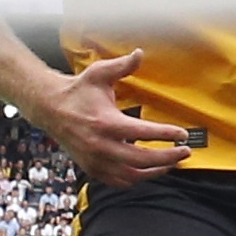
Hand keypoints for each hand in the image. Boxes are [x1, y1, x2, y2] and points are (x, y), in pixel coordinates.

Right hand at [38, 50, 198, 189]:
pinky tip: (149, 170)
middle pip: (141, 159)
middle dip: (168, 157)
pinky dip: (136, 178)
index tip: (183, 134)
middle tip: (185, 151)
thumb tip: (140, 53)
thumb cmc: (78, 91)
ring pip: (132, 175)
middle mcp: (100, 145)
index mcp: (106, 122)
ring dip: (155, 171)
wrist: (50, 109)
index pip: (143, 132)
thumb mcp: (99, 74)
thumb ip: (122, 66)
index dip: (166, 134)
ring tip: (172, 163)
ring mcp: (95, 160)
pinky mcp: (91, 169)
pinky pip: (119, 181)